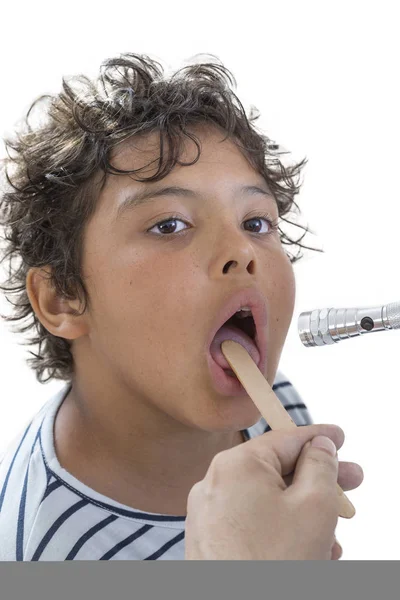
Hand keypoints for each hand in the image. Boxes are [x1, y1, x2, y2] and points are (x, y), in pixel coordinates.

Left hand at [185, 424, 362, 559]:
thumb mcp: (314, 506)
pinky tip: (307, 549)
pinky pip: (251, 522)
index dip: (318, 436)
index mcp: (236, 464)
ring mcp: (208, 514)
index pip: (285, 438)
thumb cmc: (274, 563)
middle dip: (317, 479)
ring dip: (302, 511)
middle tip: (351, 482)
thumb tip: (319, 445)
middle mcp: (215, 484)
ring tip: (333, 533)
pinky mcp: (209, 541)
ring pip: (266, 501)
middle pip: (276, 471)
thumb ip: (320, 466)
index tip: (339, 437)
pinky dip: (280, 529)